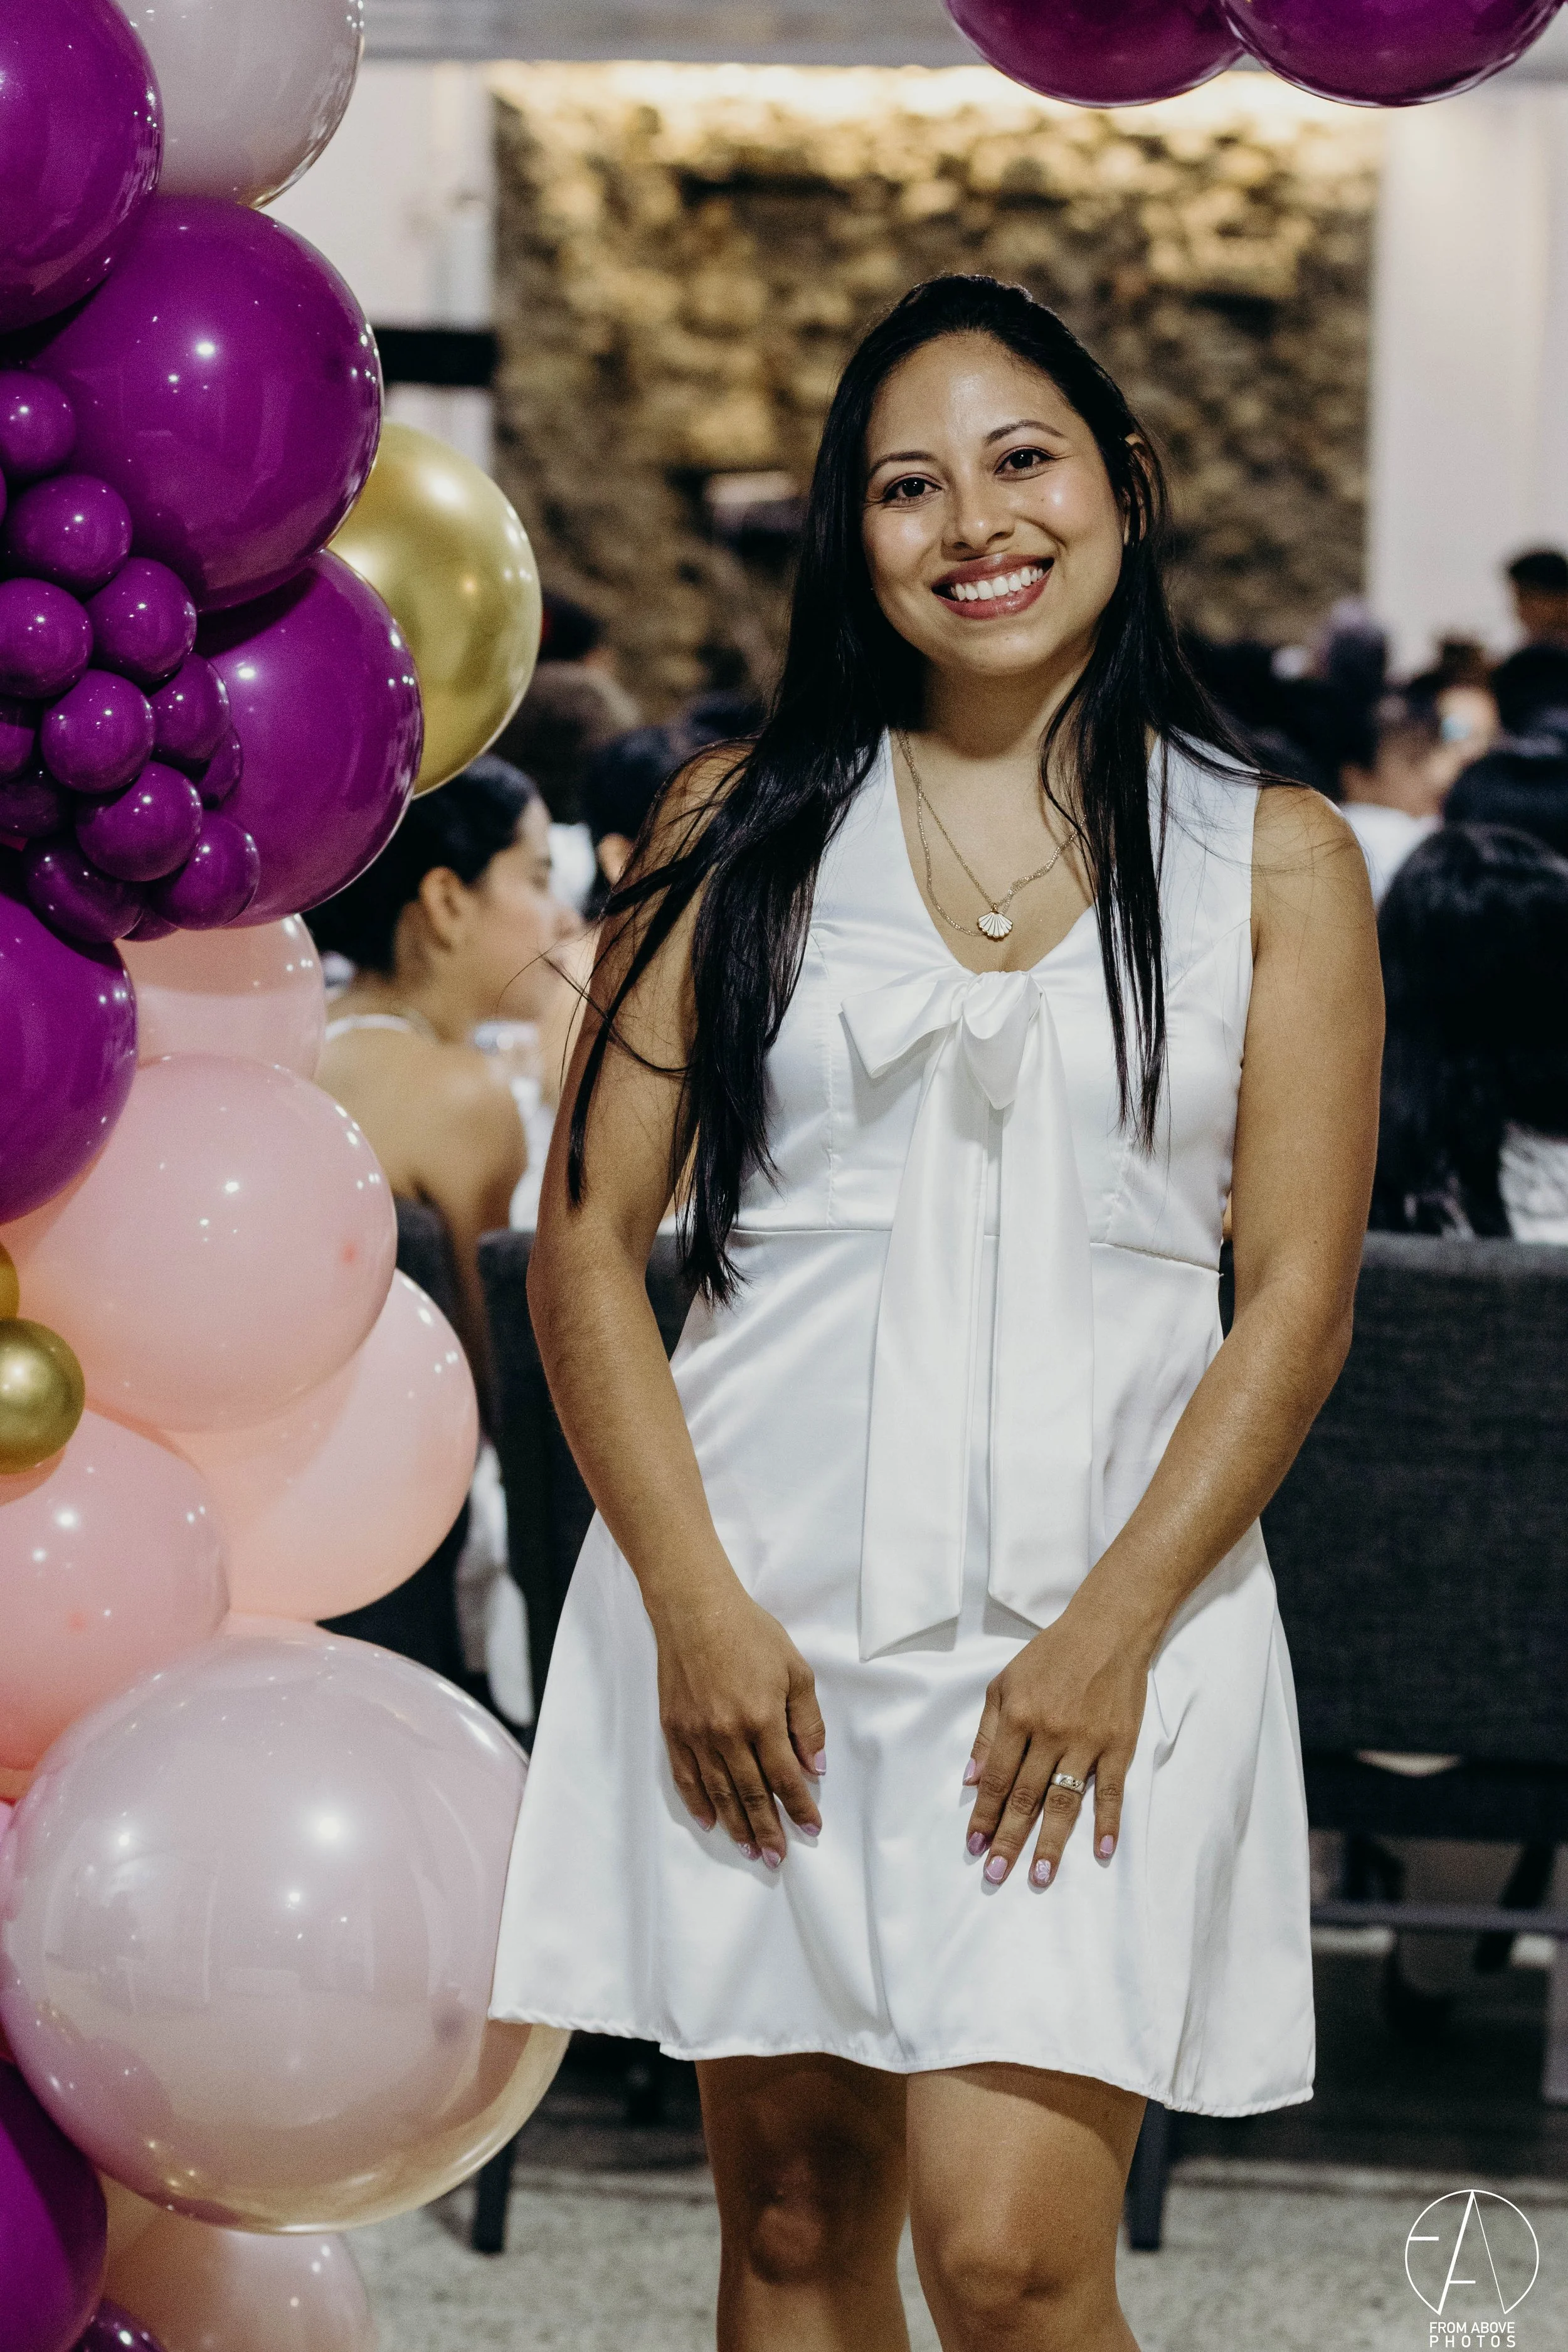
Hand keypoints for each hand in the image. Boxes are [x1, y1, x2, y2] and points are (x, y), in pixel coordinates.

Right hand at [652, 1579, 824, 1866]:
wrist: (695, 1609)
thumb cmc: (751, 1633)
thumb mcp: (795, 1669)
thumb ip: (807, 1721)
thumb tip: (814, 1766)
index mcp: (762, 1719)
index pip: (785, 1777)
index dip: (800, 1806)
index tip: (812, 1828)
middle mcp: (728, 1734)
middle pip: (751, 1794)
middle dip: (768, 1829)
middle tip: (778, 1858)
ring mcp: (697, 1734)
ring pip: (719, 1792)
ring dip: (737, 1825)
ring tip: (751, 1850)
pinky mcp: (674, 1729)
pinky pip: (686, 1776)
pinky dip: (698, 1802)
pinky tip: (710, 1822)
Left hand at [964, 1594, 1149, 1889]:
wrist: (1106, 1629)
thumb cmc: (1050, 1656)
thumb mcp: (1004, 1684)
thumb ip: (987, 1732)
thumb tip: (970, 1779)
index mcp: (1017, 1717)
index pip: (996, 1778)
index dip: (983, 1814)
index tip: (974, 1846)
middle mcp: (1049, 1734)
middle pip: (1026, 1798)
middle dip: (1008, 1839)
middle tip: (995, 1876)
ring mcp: (1086, 1742)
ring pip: (1064, 1802)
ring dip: (1051, 1843)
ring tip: (1040, 1876)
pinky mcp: (1118, 1744)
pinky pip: (1112, 1790)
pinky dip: (1108, 1822)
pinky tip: (1101, 1851)